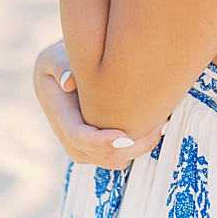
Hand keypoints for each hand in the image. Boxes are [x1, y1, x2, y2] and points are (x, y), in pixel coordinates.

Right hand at [32, 41, 164, 167]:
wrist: (61, 73)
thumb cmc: (61, 60)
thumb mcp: (54, 56)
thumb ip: (60, 66)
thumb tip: (69, 82)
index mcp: (60, 115)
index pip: (77, 137)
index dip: (100, 141)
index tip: (125, 136)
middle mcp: (68, 136)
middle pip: (99, 155)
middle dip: (129, 148)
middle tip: (159, 127)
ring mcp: (82, 145)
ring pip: (110, 161)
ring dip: (136, 150)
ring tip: (162, 127)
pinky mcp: (95, 146)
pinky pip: (116, 157)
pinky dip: (135, 149)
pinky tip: (156, 128)